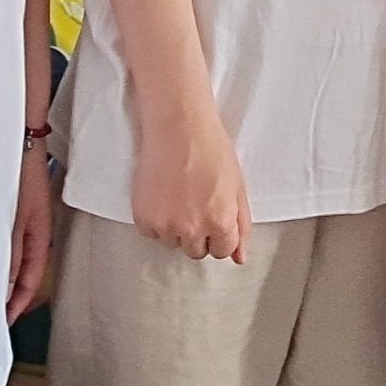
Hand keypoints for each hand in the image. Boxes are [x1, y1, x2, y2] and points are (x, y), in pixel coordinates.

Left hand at [7, 147, 54, 322]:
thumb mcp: (14, 219)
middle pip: (18, 269)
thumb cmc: (20, 171)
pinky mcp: (3, 205)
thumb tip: (3, 289)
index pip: (31, 279)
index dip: (18, 303)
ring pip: (5, 253)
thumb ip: (9, 254)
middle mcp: (30, 228)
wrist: (16, 133)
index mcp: (40, 235)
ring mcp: (17, 217)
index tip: (2, 322)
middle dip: (3, 292)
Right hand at [132, 111, 251, 262]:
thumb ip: (241, 226)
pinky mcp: (143, 218)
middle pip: (197, 251)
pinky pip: (151, 233)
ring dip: (176, 227)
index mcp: (220, 222)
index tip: (214, 215)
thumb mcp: (237, 186)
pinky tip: (163, 195)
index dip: (220, 233)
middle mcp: (192, 229)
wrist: (177, 127)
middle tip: (195, 203)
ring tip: (178, 195)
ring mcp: (165, 225)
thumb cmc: (210, 149)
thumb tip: (240, 258)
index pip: (223, 252)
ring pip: (173, 243)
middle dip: (199, 234)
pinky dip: (156, 220)